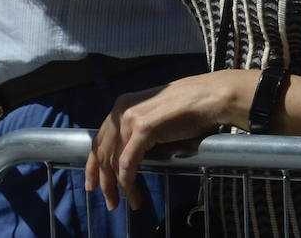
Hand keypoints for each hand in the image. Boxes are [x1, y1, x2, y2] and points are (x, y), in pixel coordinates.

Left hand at [85, 71, 253, 211]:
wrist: (207, 97)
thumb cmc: (188, 108)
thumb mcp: (153, 117)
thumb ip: (138, 130)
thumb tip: (129, 156)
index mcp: (121, 105)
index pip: (99, 139)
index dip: (93, 164)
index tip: (93, 183)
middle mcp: (120, 110)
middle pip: (102, 152)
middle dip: (103, 181)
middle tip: (110, 202)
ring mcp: (130, 118)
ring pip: (113, 161)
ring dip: (117, 187)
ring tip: (125, 203)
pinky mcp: (143, 129)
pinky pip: (128, 163)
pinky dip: (129, 183)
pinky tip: (133, 195)